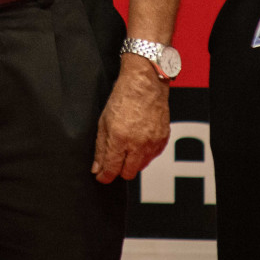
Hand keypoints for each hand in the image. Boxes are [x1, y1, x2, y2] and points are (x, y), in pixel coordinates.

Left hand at [92, 56, 169, 182]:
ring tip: (127, 145)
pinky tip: (139, 140)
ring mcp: (152, 142)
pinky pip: (152, 156)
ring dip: (132, 162)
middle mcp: (138, 143)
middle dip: (118, 170)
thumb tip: (97, 168)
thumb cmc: (123, 97)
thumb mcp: (104, 122)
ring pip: (141, 166)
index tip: (101, 176)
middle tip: (114, 161)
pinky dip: (144, 153)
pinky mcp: (163, 139)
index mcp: (119, 138)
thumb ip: (100, 148)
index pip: (112, 169)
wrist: (145, 83)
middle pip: (128, 173)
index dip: (104, 176)